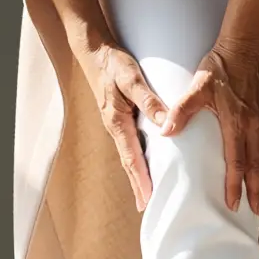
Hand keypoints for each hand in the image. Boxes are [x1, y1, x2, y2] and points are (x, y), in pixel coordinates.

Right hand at [75, 40, 170, 212]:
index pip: (131, 157)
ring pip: (129, 154)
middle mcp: (115, 127)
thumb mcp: (131, 78)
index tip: (147, 199)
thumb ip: (147, 99)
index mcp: (117, 121)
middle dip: (137, 185)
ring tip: (147, 193)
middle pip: (128, 162)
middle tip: (145, 207)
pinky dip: (138, 158)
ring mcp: (117, 123)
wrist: (94, 51)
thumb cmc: (112, 63)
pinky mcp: (121, 117)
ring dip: (137, 174)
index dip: (140, 179)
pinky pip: (131, 143)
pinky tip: (146, 163)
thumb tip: (164, 121)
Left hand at [166, 39, 258, 215]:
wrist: (246, 46)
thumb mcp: (197, 86)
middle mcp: (253, 124)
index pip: (236, 162)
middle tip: (257, 212)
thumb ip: (182, 110)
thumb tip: (165, 131)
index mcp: (236, 122)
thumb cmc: (220, 66)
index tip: (233, 204)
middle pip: (256, 165)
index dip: (234, 185)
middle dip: (256, 190)